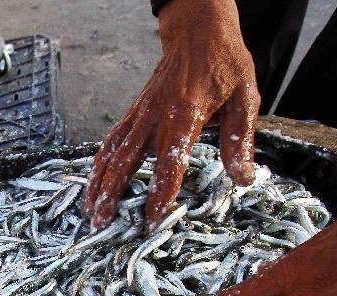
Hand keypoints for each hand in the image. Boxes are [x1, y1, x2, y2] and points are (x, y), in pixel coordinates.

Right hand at [84, 0, 258, 231]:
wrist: (198, 31)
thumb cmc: (224, 64)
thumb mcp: (245, 98)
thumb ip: (239, 141)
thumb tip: (243, 178)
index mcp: (185, 115)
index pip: (169, 162)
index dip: (159, 193)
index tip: (152, 219)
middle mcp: (156, 116)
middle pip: (127, 161)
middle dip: (113, 195)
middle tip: (104, 224)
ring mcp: (140, 114)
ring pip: (112, 153)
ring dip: (99, 184)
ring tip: (91, 212)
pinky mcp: (134, 112)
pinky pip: (111, 141)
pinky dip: (99, 165)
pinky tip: (94, 184)